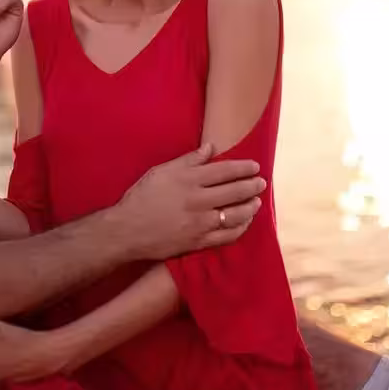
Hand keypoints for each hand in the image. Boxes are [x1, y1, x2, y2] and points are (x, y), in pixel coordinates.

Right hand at [112, 144, 266, 260]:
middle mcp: (198, 200)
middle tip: (261, 182)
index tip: (255, 166)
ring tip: (257, 201)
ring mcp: (200, 223)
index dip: (243, 168)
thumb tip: (210, 147)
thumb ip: (188, 160)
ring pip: (236, 214)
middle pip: (234, 191)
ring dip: (250, 206)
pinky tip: (245, 222)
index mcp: (189, 179)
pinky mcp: (199, 242)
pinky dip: (241, 227)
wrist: (127, 230)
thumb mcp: (161, 171)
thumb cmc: (142, 197)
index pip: (225, 170)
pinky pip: (228, 235)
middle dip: (252, 185)